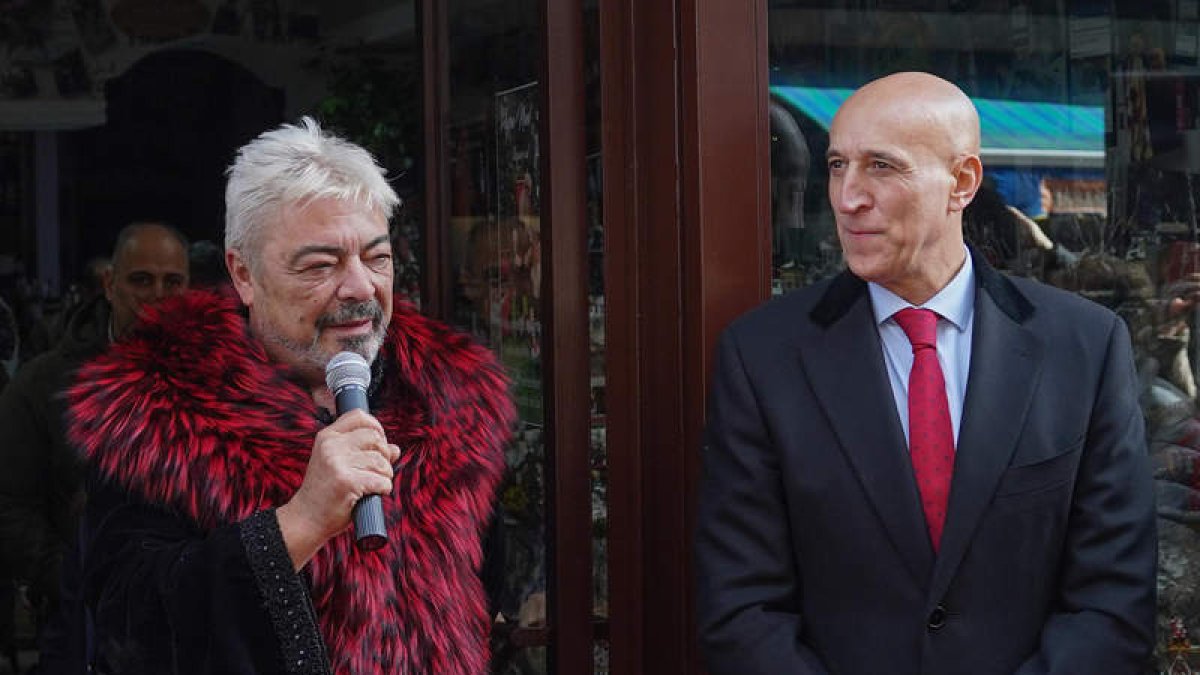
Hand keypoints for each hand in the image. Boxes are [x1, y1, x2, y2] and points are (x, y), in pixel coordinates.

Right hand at [276, 409, 400, 568]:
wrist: (306, 519)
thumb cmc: (326, 492)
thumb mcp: (340, 465)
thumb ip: (365, 453)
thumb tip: (395, 448)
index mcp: (327, 437)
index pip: (359, 416)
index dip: (376, 427)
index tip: (378, 444)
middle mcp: (331, 445)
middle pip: (375, 438)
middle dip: (384, 456)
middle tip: (377, 471)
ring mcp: (337, 462)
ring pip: (382, 461)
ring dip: (385, 475)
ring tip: (373, 485)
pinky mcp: (346, 481)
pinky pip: (381, 480)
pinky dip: (384, 489)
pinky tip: (374, 493)